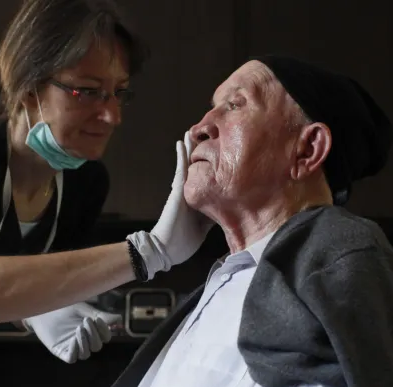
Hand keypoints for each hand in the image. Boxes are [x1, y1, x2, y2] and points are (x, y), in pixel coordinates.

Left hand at [23, 303, 121, 362]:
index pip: (105, 337)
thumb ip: (99, 315)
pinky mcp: (61, 351)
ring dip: (85, 342)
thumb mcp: (83, 309)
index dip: (104, 331)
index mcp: (91, 331)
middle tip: (86, 321)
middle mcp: (84, 341)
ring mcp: (72, 347)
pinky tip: (74, 339)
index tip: (97, 319)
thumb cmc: (63, 306)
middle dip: (94, 335)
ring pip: (86, 354)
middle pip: (96, 347)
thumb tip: (119, 318)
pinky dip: (75, 351)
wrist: (43, 307)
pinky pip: (72, 358)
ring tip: (78, 329)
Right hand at [131, 131, 213, 278]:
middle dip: (202, 152)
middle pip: (198, 167)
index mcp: (197, 201)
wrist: (165, 250)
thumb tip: (228, 208)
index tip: (222, 154)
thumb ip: (212, 215)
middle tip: (206, 134)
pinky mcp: (177, 191)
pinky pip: (180, 169)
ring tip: (193, 131)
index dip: (214, 167)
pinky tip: (182, 141)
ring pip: (189, 164)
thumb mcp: (204, 228)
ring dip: (190, 148)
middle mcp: (189, 192)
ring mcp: (182, 190)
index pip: (208, 181)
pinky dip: (181, 155)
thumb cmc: (182, 242)